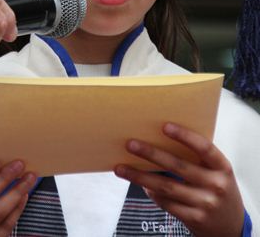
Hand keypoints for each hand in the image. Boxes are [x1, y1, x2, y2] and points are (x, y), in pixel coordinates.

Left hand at [114, 122, 243, 236]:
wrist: (231, 226)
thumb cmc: (217, 188)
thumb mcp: (216, 171)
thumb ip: (197, 157)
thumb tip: (160, 138)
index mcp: (222, 167)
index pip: (203, 147)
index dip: (184, 136)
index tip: (164, 126)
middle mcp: (215, 185)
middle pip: (178, 166)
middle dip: (151, 154)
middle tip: (131, 144)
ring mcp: (204, 204)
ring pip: (166, 187)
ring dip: (140, 176)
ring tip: (121, 168)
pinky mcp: (194, 219)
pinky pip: (167, 203)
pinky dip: (151, 193)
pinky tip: (141, 184)